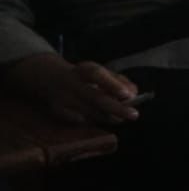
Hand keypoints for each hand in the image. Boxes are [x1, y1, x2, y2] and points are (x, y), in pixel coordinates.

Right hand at [11, 55, 139, 125]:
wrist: (51, 78)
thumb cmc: (85, 77)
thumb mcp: (102, 72)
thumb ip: (120, 81)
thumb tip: (134, 93)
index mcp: (84, 70)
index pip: (97, 74)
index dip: (112, 85)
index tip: (128, 95)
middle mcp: (72, 83)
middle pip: (95, 97)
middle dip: (116, 108)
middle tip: (134, 115)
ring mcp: (63, 98)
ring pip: (90, 112)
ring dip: (109, 117)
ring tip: (121, 118)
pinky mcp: (57, 111)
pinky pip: (80, 120)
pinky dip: (93, 120)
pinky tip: (100, 118)